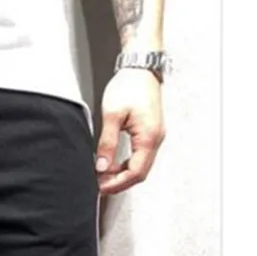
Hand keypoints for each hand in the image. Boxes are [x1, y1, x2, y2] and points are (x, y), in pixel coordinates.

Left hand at [96, 69, 165, 195]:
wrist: (140, 67)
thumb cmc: (129, 85)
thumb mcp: (112, 115)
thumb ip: (107, 143)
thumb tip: (101, 166)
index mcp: (149, 137)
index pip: (135, 172)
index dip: (117, 184)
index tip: (101, 188)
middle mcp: (156, 139)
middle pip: (140, 173)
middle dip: (119, 183)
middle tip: (100, 186)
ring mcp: (155, 136)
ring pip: (141, 166)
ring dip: (122, 175)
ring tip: (103, 176)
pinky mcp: (150, 133)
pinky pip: (140, 156)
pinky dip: (126, 165)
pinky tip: (113, 164)